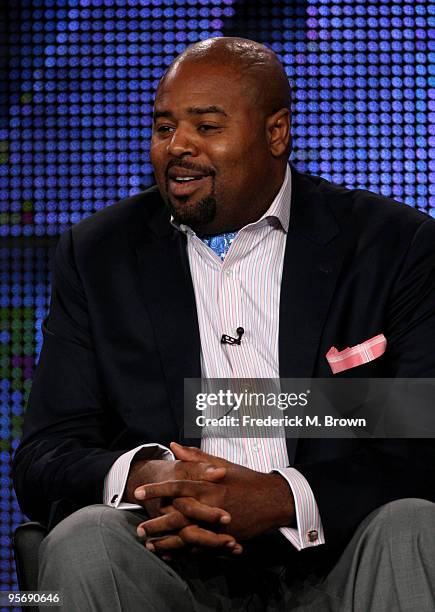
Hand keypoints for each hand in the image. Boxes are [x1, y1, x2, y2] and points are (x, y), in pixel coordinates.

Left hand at [136, 443, 294, 543]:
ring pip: (187, 536)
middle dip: (157, 522)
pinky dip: (184, 552)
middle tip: (139, 527)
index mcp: (209, 485)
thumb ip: (196, 457)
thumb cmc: (245, 479)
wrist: (272, 500)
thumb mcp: (222, 463)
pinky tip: (170, 554)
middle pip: (178, 515)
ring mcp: (218, 524)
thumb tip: (174, 446)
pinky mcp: (225, 538)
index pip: (177, 486)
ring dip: (167, 542)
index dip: (156, 489)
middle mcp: (211, 505)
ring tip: (149, 544)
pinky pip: (201, 547)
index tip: (138, 491)